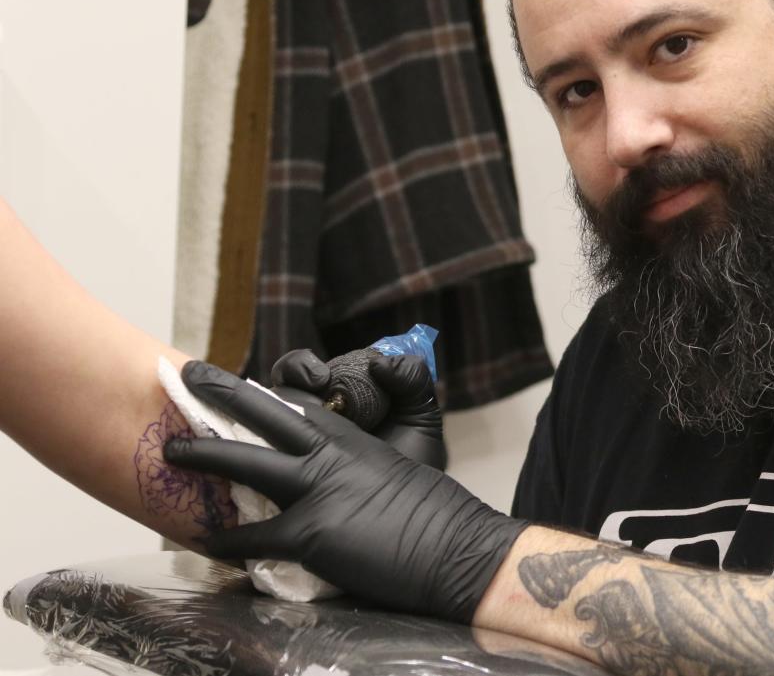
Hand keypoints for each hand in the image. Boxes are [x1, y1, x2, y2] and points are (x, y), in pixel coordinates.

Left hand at [164, 361, 526, 621]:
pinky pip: (253, 536)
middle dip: (220, 392)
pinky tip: (203, 541)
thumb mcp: (411, 448)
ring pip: (243, 463)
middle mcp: (327, 454)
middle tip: (187, 377)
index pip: (295, 403)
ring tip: (171, 451)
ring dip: (202, 454)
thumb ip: (386, 420)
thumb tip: (376, 381)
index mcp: (349, 435)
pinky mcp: (309, 534)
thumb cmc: (435, 506)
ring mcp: (315, 491)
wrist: (453, 546)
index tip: (233, 385)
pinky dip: (225, 541)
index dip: (260, 393)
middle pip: (262, 412)